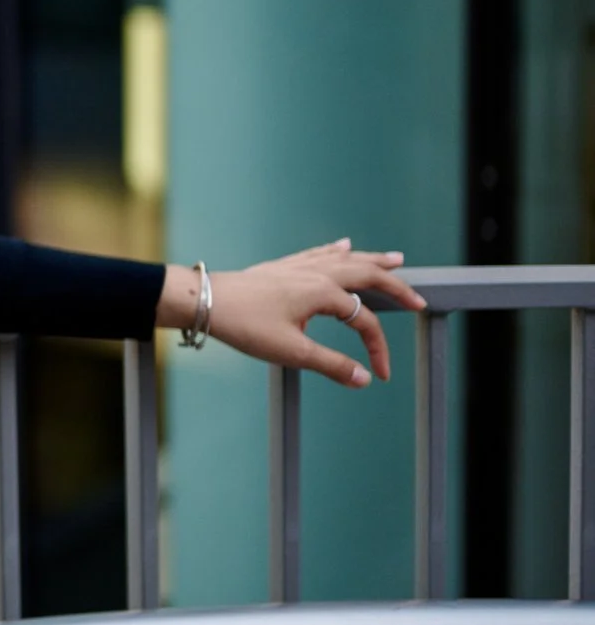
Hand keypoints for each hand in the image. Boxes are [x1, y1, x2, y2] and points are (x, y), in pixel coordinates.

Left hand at [159, 239, 427, 387]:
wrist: (204, 300)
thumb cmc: (244, 325)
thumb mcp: (291, 352)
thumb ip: (331, 365)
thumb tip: (365, 379)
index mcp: (324, 293)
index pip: (366, 321)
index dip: (378, 349)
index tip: (381, 374)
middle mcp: (317, 273)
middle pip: (368, 276)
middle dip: (396, 287)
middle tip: (419, 298)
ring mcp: (299, 266)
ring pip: (346, 259)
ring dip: (373, 261)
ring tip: (397, 259)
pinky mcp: (282, 266)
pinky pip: (319, 253)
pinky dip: (337, 250)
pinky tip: (344, 245)